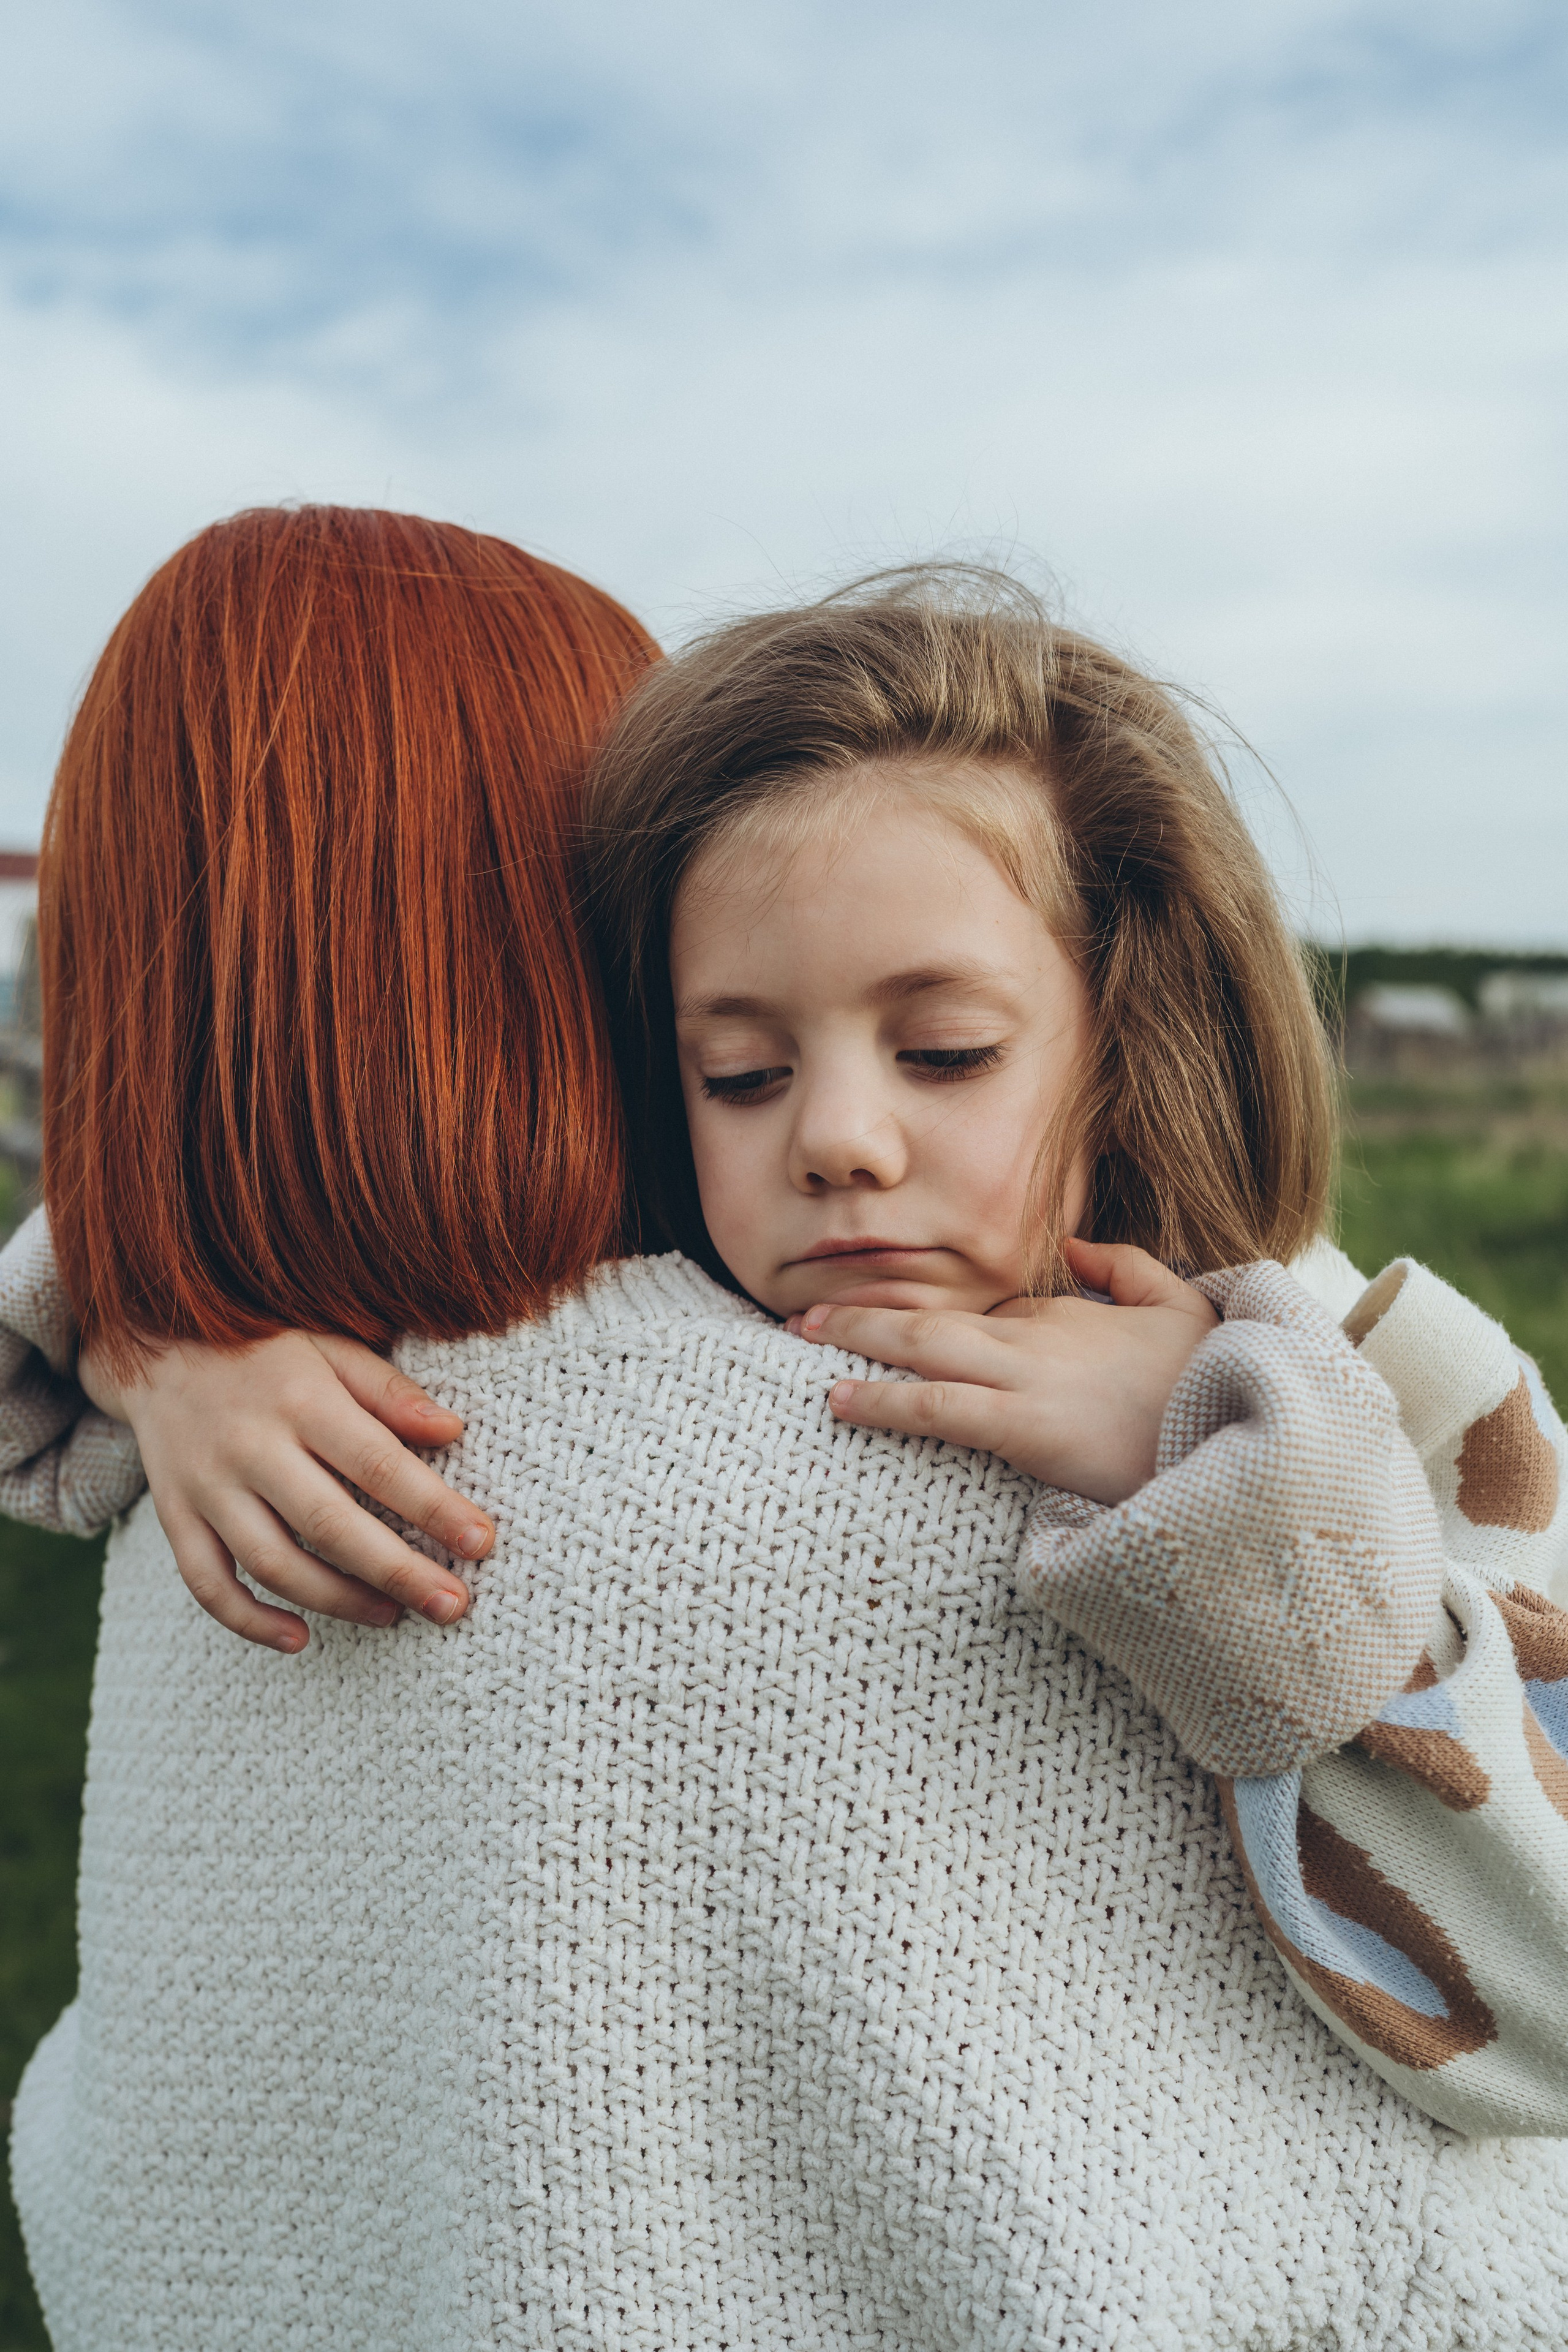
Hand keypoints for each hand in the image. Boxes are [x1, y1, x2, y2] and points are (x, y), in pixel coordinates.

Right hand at [79, 1331, 494, 1652]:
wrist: (157, 1349)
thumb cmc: (267, 1354)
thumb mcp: (330, 1348)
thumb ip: (389, 1390)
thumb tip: (452, 1429)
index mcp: (300, 1399)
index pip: (377, 1462)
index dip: (432, 1507)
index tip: (480, 1542)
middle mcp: (250, 1446)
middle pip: (329, 1524)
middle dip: (398, 1571)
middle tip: (453, 1605)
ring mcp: (206, 1486)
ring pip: (272, 1562)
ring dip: (338, 1600)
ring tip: (394, 1616)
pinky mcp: (174, 1516)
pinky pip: (206, 1583)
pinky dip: (249, 1620)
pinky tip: (299, 1638)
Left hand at [786, 1237, 1218, 1504]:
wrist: (1245, 1439)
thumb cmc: (1214, 1381)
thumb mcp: (1182, 1304)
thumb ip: (1126, 1266)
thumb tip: (1074, 1246)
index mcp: (1064, 1315)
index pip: (984, 1315)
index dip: (936, 1330)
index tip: (890, 1336)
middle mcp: (1034, 1340)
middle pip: (930, 1319)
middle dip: (861, 1316)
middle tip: (803, 1317)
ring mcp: (1025, 1382)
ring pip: (922, 1353)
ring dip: (856, 1346)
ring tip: (803, 1344)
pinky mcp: (1024, 1428)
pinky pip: (938, 1408)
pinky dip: (882, 1399)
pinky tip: (840, 1400)